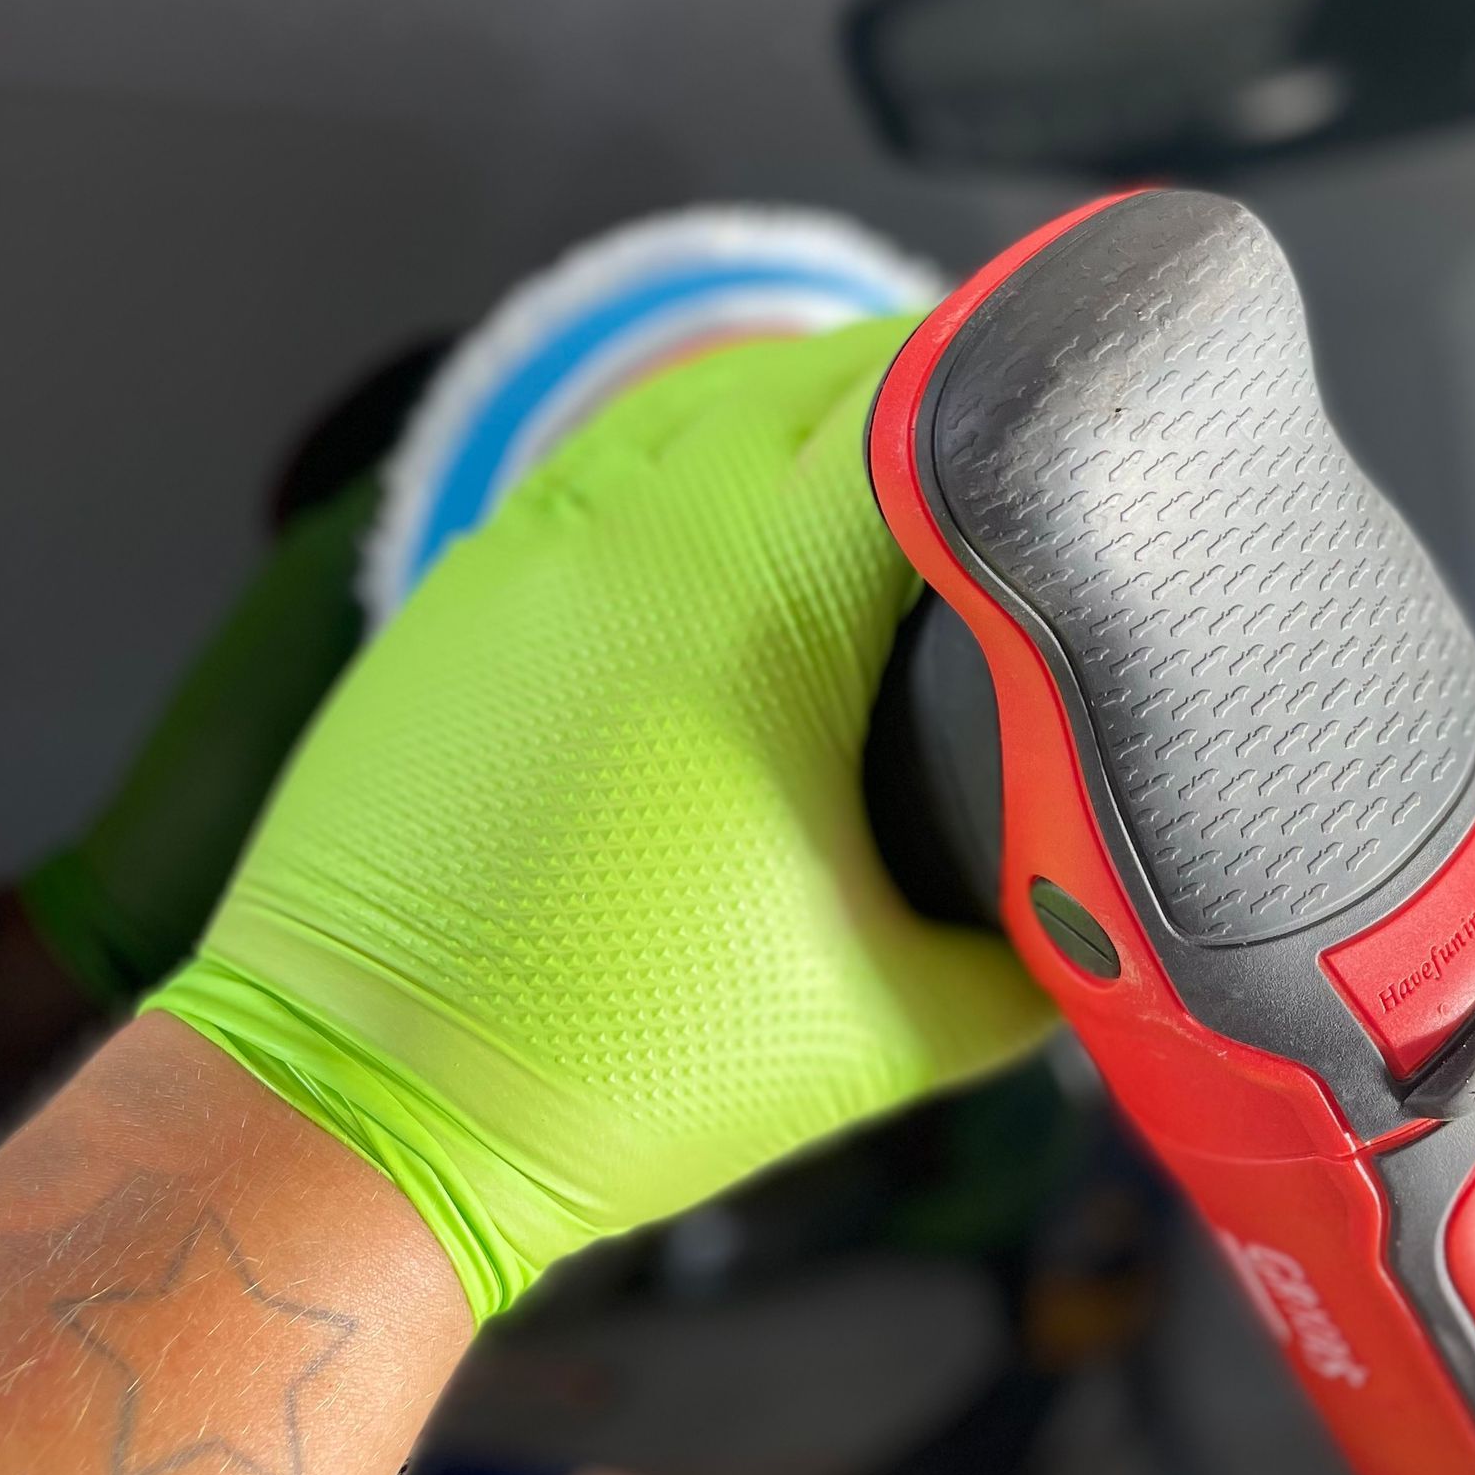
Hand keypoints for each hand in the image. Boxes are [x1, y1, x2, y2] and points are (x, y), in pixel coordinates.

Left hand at [147, 318, 1052, 1319]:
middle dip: (931, 381)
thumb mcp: (886, 1033)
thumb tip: (1108, 919)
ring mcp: (529, 548)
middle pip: (816, 373)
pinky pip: (600, 457)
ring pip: (697, 393)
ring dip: (807, 400)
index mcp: (753, 609)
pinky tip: (736, 499)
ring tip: (894, 447)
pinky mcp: (460, 586)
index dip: (1018, 390)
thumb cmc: (616, 1066)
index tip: (1085, 410)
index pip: (918, 412)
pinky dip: (694, 446)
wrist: (366, 1101)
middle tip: (1016, 431)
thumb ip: (1034, 966)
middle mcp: (632, 537)